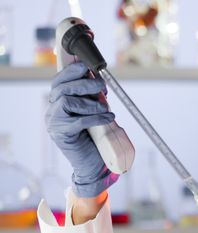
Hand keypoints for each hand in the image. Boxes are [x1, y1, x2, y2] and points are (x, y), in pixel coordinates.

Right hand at [46, 62, 117, 196]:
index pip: (60, 80)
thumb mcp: (95, 113)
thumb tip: (100, 80)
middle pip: (63, 88)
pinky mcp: (61, 135)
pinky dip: (96, 117)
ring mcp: (54, 122)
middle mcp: (52, 110)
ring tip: (106, 108)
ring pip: (68, 101)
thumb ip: (93, 98)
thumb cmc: (96, 137)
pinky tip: (109, 117)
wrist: (93, 165)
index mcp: (58, 102)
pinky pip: (78, 120)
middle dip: (85, 83)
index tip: (89, 67)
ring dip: (91, 102)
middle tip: (103, 87)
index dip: (73, 71)